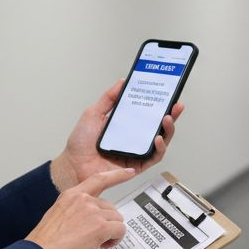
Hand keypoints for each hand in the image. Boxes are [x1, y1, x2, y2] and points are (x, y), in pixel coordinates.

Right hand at [26, 167, 135, 248]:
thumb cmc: (45, 243)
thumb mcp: (57, 217)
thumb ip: (74, 212)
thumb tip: (87, 221)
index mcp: (71, 195)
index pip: (98, 179)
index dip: (116, 175)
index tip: (129, 172)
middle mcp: (83, 200)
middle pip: (110, 207)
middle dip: (107, 223)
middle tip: (95, 237)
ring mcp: (93, 212)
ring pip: (117, 220)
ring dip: (111, 233)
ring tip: (96, 244)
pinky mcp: (101, 226)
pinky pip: (120, 230)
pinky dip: (115, 240)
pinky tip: (102, 246)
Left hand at [50, 79, 184, 190]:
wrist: (73, 164)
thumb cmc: (80, 143)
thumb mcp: (94, 113)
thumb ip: (108, 98)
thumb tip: (122, 82)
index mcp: (126, 125)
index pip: (147, 114)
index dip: (159, 105)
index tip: (168, 95)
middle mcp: (133, 138)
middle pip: (159, 127)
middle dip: (171, 116)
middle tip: (175, 106)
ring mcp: (136, 152)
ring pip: (161, 142)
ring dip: (168, 130)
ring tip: (167, 119)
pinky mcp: (136, 165)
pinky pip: (153, 157)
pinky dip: (159, 148)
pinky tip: (157, 139)